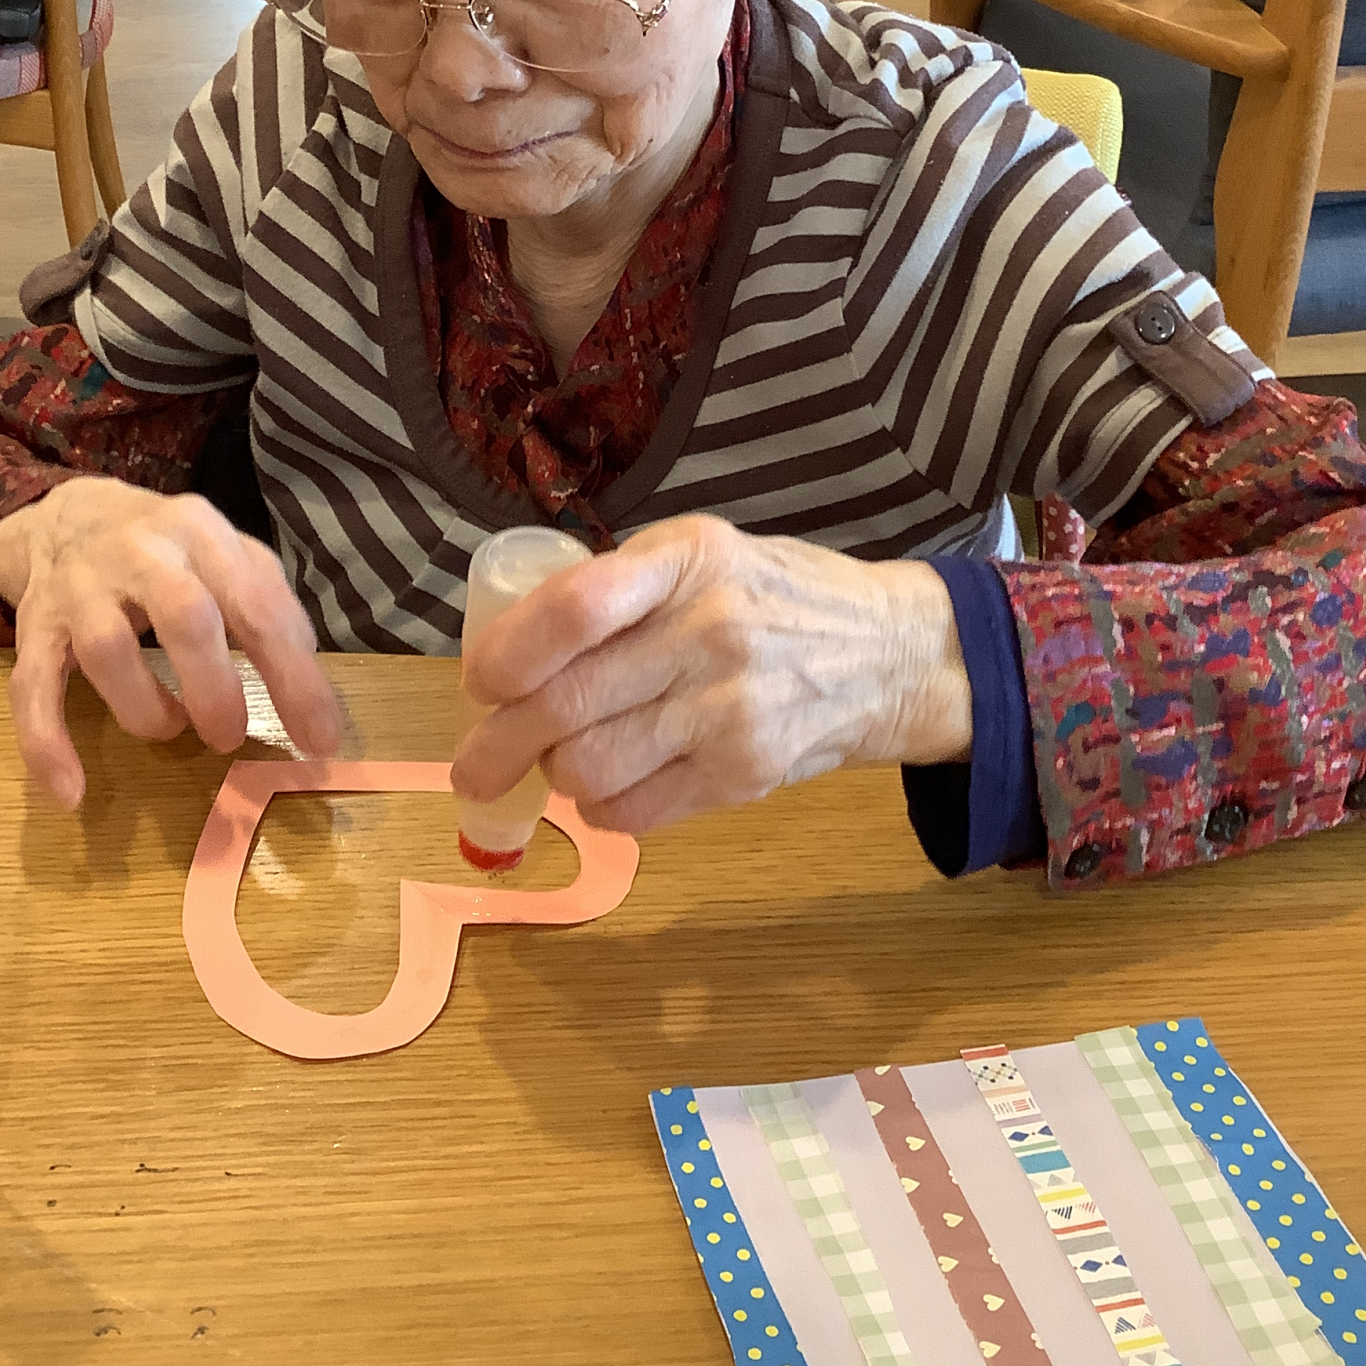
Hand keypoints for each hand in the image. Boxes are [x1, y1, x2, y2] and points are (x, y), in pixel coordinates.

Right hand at [0, 478, 341, 806]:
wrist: (71, 515)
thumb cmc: (173, 552)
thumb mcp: (231, 558)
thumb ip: (271, 611)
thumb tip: (310, 693)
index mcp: (202, 533)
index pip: (257, 604)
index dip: (293, 677)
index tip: (319, 740)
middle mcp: (141, 551)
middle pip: (183, 614)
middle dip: (214, 686)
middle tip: (230, 736)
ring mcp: (80, 587)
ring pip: (106, 649)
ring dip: (144, 706)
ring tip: (170, 728)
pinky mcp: (34, 625)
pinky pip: (31, 687)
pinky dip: (47, 743)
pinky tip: (71, 792)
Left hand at [450, 516, 970, 837]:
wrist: (891, 653)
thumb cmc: (773, 595)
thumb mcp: (702, 552)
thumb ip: (618, 586)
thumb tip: (507, 648)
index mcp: (687, 560)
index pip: (575, 608)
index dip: (508, 653)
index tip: (480, 681)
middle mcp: (708, 630)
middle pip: (565, 704)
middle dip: (496, 744)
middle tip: (475, 764)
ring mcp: (730, 710)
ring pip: (588, 767)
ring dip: (556, 774)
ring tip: (562, 761)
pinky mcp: (745, 775)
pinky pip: (634, 813)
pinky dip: (602, 810)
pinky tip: (612, 787)